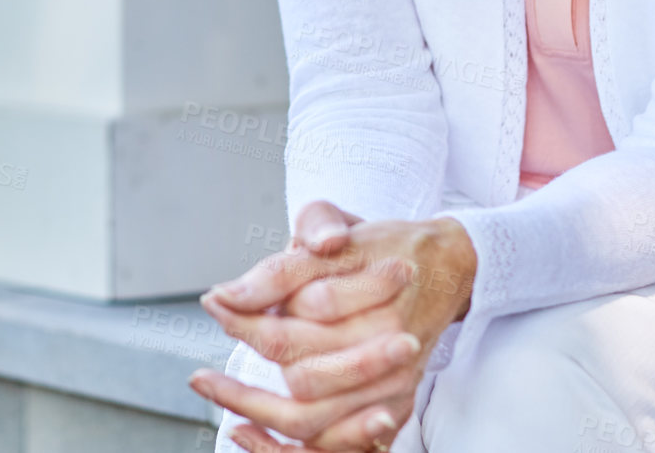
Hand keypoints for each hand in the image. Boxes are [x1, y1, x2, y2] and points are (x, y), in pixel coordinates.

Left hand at [190, 202, 475, 449]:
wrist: (444, 269)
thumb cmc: (384, 243)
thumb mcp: (338, 224)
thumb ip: (292, 255)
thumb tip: (234, 292)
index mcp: (379, 298)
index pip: (301, 318)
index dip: (248, 312)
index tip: (214, 300)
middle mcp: (391, 349)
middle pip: (303, 377)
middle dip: (248, 363)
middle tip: (210, 350)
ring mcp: (393, 386)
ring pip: (313, 420)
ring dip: (255, 412)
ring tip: (210, 387)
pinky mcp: (391, 408)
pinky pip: (335, 445)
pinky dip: (284, 447)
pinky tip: (244, 428)